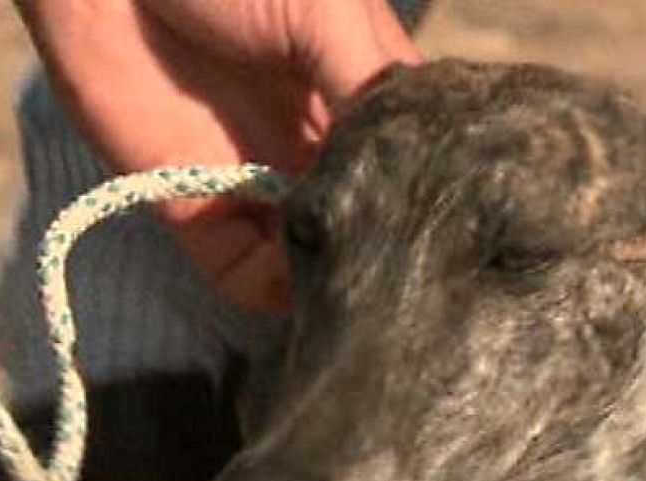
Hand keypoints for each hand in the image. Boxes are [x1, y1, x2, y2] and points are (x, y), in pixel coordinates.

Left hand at [15, 0, 419, 309]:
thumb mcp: (330, 13)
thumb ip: (371, 87)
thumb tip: (414, 166)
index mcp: (358, 101)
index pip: (411, 168)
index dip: (429, 195)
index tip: (446, 215)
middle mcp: (316, 152)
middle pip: (366, 223)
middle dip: (384, 247)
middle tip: (402, 257)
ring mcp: (259, 186)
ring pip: (314, 261)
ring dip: (332, 274)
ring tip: (349, 266)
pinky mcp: (199, 214)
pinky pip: (247, 277)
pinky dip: (275, 288)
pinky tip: (295, 269)